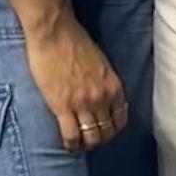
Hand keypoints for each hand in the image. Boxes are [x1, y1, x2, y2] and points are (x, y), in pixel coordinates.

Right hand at [25, 13, 128, 153]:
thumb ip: (104, 83)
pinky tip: (67, 143)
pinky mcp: (62, 106)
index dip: (113, 129)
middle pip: (106, 132)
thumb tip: (103, 97)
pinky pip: (70, 135)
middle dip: (99, 139)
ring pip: (90, 137)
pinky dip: (70, 144)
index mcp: (113, 86)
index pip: (120, 119)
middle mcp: (102, 98)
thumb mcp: (101, 63)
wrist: (54, 32)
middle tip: (90, 140)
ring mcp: (82, 104)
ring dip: (85, 144)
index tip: (105, 130)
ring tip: (78, 144)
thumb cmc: (75, 41)